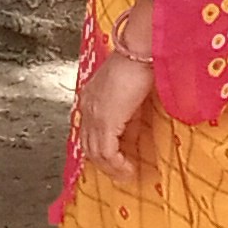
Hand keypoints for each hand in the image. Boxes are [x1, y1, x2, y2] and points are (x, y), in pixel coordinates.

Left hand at [76, 45, 157, 183]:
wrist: (139, 51)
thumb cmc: (139, 64)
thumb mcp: (130, 91)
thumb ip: (127, 109)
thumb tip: (133, 127)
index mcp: (90, 98)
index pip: (88, 131)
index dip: (101, 148)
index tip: (116, 158)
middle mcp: (87, 107)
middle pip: (88, 145)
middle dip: (104, 163)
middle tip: (120, 173)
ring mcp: (94, 115)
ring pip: (95, 153)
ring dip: (111, 168)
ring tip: (126, 175)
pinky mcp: (105, 121)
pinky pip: (107, 153)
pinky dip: (117, 165)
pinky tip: (129, 170)